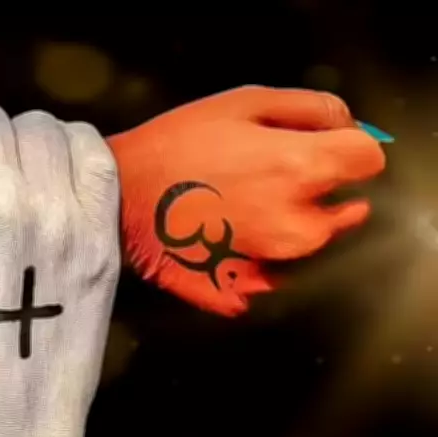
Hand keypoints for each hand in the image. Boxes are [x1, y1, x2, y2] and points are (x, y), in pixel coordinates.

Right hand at [109, 86, 385, 316]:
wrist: (114, 196)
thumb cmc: (173, 144)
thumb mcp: (242, 102)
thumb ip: (309, 108)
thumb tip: (345, 126)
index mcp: (301, 170)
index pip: (367, 161)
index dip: (347, 148)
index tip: (321, 146)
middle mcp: (297, 225)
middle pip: (344, 212)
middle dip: (318, 193)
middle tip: (266, 175)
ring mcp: (269, 264)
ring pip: (306, 248)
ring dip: (288, 227)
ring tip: (239, 206)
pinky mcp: (240, 290)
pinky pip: (267, 279)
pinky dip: (255, 263)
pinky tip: (223, 239)